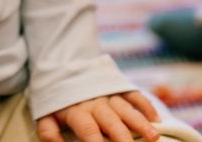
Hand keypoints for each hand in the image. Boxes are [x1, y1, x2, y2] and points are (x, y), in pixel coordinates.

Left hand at [37, 92, 160, 141]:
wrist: (61, 67)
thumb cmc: (55, 99)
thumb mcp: (45, 115)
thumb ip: (49, 133)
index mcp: (76, 111)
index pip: (88, 130)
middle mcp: (95, 103)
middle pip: (111, 122)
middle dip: (123, 138)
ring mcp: (108, 94)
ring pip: (126, 109)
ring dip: (140, 123)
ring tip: (154, 136)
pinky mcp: (118, 87)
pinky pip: (134, 95)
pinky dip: (146, 106)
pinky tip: (156, 119)